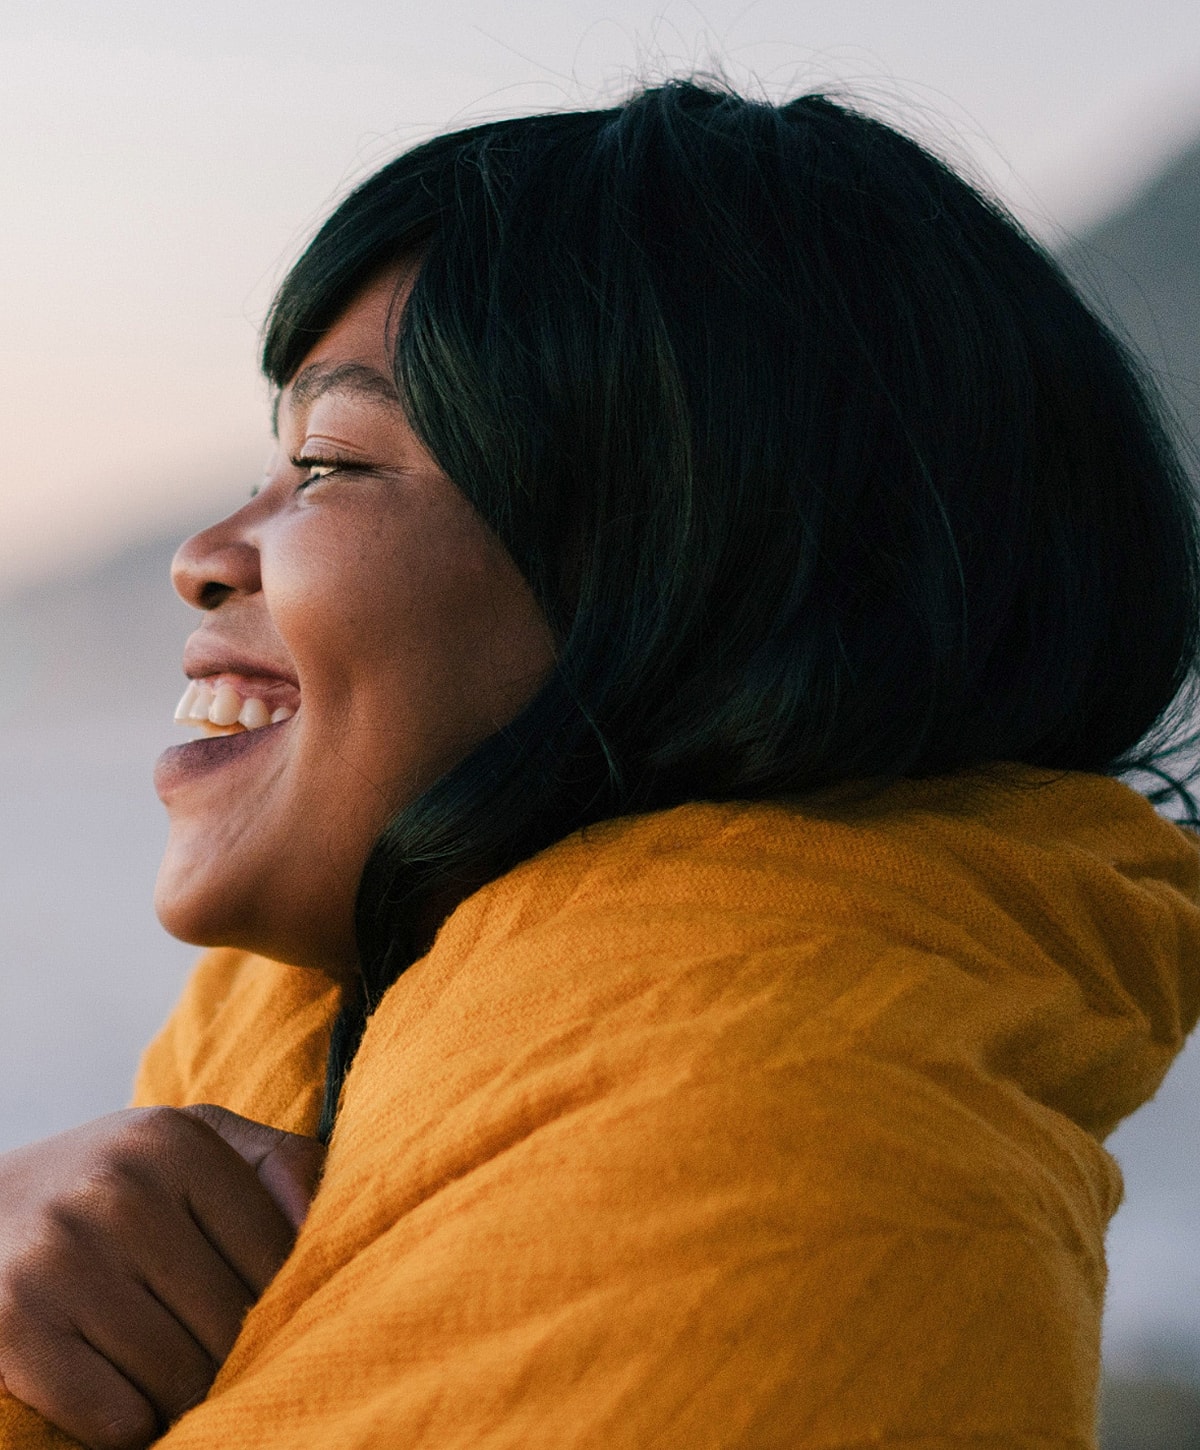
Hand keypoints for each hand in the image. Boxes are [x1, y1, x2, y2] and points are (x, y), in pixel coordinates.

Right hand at [0, 1104, 323, 1449]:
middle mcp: (118, 1190)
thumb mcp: (187, 1146)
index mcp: (175, 1141)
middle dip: (233, 1358)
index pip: (279, 1257)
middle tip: (216, 1357)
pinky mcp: (12, 1326)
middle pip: (232, 1326)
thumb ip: (274, 1163)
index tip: (263, 1318)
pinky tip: (121, 1393)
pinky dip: (131, 1428)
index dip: (282, 1306)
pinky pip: (117, 1421)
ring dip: (186, 1399)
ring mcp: (60, 1257)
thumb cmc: (110, 1186)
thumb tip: (322, 1220)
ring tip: (172, 1374)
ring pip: (180, 1381)